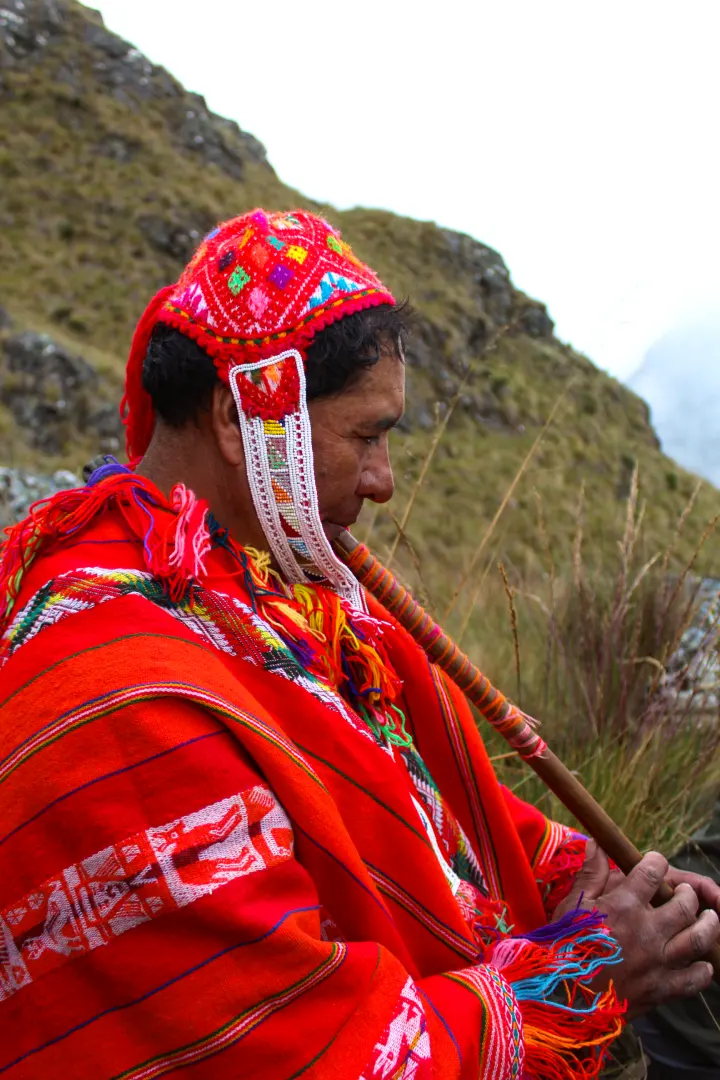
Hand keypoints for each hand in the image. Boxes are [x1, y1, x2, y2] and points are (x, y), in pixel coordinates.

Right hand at [555, 841, 719, 1016]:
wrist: (561, 996)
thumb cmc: (563, 945)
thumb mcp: (571, 905)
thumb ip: (590, 873)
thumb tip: (597, 843)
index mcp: (624, 905)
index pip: (653, 872)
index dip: (657, 861)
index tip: (655, 862)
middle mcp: (647, 930)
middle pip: (685, 904)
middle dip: (689, 894)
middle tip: (685, 894)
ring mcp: (657, 961)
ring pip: (698, 939)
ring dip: (708, 925)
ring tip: (708, 918)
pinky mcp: (660, 989)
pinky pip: (693, 979)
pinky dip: (703, 970)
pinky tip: (703, 963)